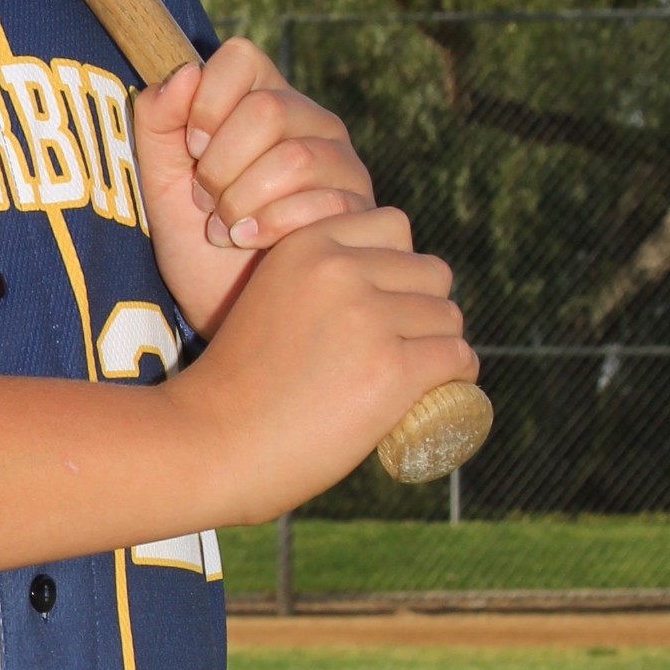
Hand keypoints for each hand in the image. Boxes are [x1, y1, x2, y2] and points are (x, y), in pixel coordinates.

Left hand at [132, 38, 376, 336]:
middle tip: (205, 201)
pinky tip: (249, 243)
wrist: (227, 312)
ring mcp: (342, 164)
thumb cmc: (196, 240)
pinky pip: (319, 203)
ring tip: (224, 228)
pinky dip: (269, 226)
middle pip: (267, 110)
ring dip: (243, 200)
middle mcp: (311, 122)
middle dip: (221, 165)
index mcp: (263, 99)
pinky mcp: (360, 210)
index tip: (191, 148)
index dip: (207, 101)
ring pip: (294, 158)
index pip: (242, 58)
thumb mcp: (160, 181)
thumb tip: (185, 73)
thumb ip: (159, 121)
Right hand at [166, 207, 477, 522]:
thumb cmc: (237, 386)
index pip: (393, 226)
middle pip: (431, 271)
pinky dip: (459, 376)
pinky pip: (457, 358)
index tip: (383, 306)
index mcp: (306, 244)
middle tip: (401, 348)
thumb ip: (316, 284)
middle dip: (423, 307)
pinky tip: (443, 390)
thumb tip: (382, 290)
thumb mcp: (271, 301)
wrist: (210, 444)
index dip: (396, 267)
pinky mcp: (392, 367)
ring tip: (414, 376)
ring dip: (440, 345)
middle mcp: (339, 270)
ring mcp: (368, 317)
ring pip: (448, 317)